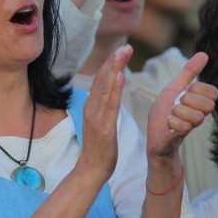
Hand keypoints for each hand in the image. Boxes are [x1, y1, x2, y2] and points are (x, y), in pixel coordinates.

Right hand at [77, 45, 131, 183]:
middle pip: (103, 79)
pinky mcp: (104, 127)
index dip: (111, 64)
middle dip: (114, 61)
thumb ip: (103, 108)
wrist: (91, 170)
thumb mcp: (100, 124)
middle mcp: (92, 108)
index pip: (101, 80)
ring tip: (124, 54)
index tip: (122, 51)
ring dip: (115, 68)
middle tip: (126, 47)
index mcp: (91, 106)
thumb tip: (109, 95)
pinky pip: (110, 105)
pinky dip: (115, 89)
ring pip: (106, 87)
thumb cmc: (99, 149)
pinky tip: (121, 76)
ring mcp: (97, 117)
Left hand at [147, 52, 217, 159]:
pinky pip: (183, 127)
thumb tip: (204, 54)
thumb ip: (189, 72)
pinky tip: (168, 125)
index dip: (197, 90)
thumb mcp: (174, 88)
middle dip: (187, 101)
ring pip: (196, 116)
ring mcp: (192, 127)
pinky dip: (172, 123)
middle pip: (209, 105)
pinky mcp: (181, 137)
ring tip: (171, 115)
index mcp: (200, 102)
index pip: (213, 92)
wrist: (153, 134)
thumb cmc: (165, 111)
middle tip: (177, 105)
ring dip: (177, 112)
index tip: (184, 93)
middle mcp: (200, 115)